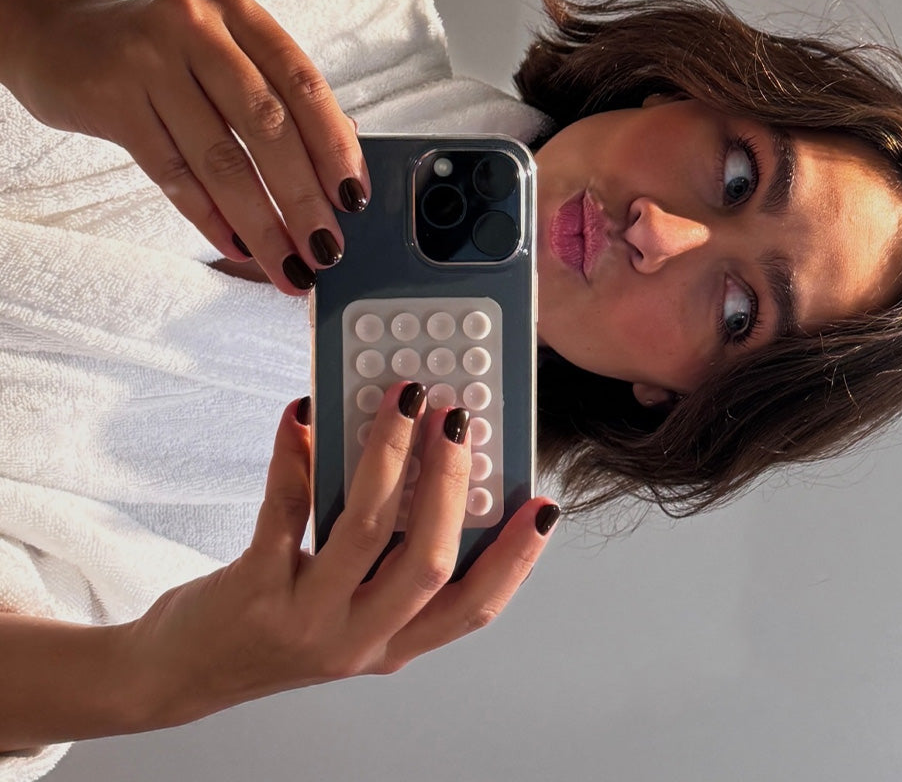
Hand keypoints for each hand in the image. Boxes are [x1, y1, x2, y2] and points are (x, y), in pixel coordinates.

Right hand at [11, 0, 366, 295]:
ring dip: (262, 223)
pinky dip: (209, 217)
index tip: (354, 199)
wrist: (56, 34)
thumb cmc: (161, 54)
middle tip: (327, 249)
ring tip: (289, 265)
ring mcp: (149, 62)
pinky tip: (237, 247)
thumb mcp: (225, 54)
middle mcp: (198, 28)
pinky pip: (172, 174)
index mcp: (240, 13)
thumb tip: (343, 161)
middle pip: (267, 126)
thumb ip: (280, 97)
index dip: (335, 146)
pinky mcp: (111, 101)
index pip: (304, 83)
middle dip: (304, 197)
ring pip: (221, 158)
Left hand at [125, 387, 557, 728]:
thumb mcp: (349, 607)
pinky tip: (301, 414)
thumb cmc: (279, 627)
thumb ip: (387, 556)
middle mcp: (358, 638)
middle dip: (453, 486)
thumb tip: (423, 464)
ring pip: (366, 530)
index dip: (516, 558)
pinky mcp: (254, 590)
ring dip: (389, 455)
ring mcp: (306, 617)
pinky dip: (296, 454)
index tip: (543, 506)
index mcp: (393, 640)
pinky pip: (285, 508)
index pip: (474, 607)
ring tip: (401, 401)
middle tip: (457, 423)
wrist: (186, 671)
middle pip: (428, 563)